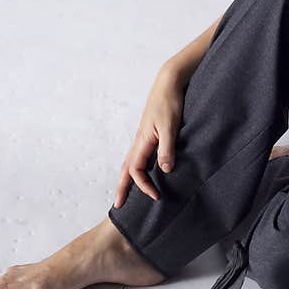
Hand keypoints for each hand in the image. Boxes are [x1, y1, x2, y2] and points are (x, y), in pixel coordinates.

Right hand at [113, 66, 187, 207]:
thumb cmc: (169, 102)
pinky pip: (140, 155)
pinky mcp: (150, 133)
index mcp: (142, 141)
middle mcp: (139, 141)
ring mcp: (143, 137)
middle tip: (118, 205)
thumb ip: (167, 148)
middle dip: (122, 187)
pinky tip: (144, 170)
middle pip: (126, 169)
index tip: (156, 196)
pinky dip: (137, 167)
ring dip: (128, 178)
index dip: (143, 186)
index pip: (135, 170)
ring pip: (131, 162)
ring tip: (126, 192)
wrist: (169, 83)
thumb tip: (165, 170)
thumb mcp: (170, 126)